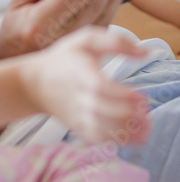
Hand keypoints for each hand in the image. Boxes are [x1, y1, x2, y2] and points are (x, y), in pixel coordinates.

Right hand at [0, 0, 133, 62]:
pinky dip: (115, 4)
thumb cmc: (16, 28)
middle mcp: (60, 37)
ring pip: (104, 14)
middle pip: (94, 2)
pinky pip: (105, 23)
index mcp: (41, 23)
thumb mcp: (17, 1)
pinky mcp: (85, 49)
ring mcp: (75, 46)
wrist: (16, 59)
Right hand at [19, 26, 150, 143]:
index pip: (109, 91)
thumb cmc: (63, 59)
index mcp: (85, 77)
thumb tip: (145, 53)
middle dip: (135, 116)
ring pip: (108, 130)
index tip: (143, 97)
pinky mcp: (79, 127)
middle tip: (145, 112)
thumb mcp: (86, 40)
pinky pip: (101, 139)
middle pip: (111, 113)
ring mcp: (80, 116)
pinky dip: (119, 141)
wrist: (34, 84)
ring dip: (131, 132)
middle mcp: (82, 100)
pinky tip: (133, 136)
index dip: (130, 97)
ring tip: (145, 128)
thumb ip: (117, 42)